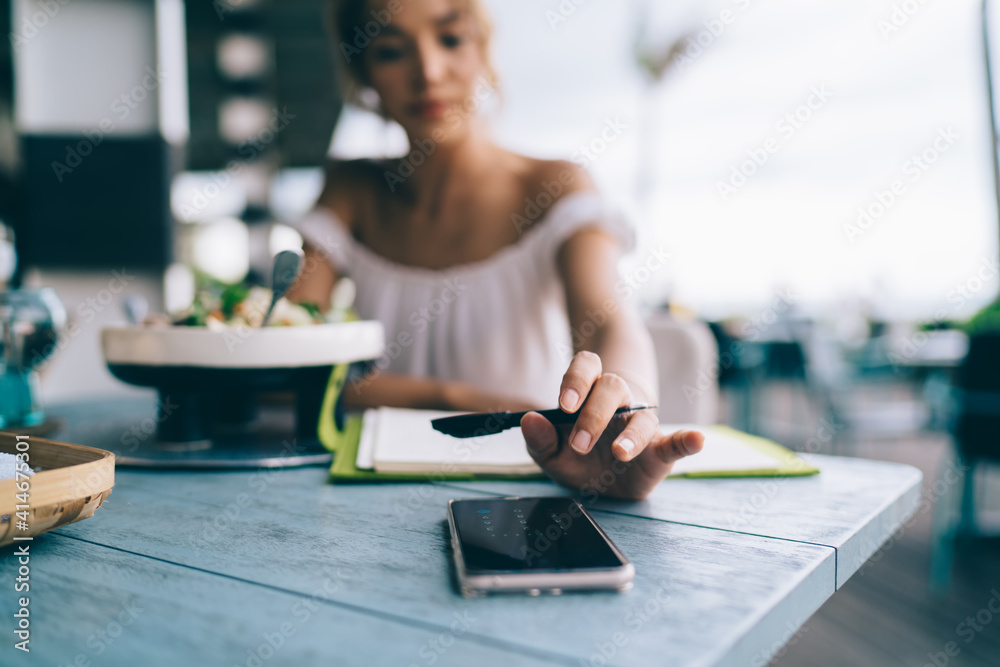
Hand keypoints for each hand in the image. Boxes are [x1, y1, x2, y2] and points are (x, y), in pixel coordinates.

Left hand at [520, 351, 704, 499]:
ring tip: (621, 452)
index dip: (575, 380)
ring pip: (641, 416)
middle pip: (612, 387)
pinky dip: (689, 440)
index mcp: (588, 393)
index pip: (586, 366)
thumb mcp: (551, 452)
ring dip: (632, 433)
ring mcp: (641, 423)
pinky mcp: (660, 450)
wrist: (606, 477)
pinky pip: (677, 442)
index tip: (563, 404)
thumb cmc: (579, 454)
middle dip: (594, 414)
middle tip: (579, 443)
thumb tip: (529, 421)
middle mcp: (618, 402)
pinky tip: (697, 439)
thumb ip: (539, 438)